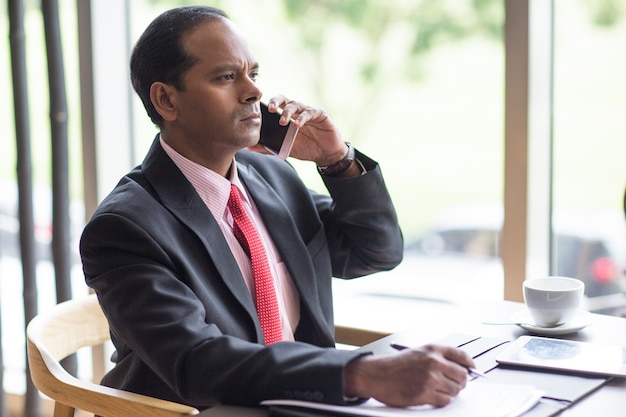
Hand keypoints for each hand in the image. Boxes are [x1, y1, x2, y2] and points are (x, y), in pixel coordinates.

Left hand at [248, 95, 347, 165]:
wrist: (326, 154)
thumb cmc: (306, 148)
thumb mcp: (285, 149)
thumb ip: (268, 148)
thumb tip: (249, 147)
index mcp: (287, 116)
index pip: (275, 105)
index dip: (266, 104)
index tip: (257, 109)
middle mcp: (296, 111)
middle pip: (284, 99)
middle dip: (275, 101)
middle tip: (269, 109)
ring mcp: (308, 111)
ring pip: (295, 104)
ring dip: (287, 112)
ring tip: (282, 121)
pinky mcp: (320, 114)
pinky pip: (309, 113)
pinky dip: (302, 118)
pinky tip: (297, 125)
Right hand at [344, 344, 474, 407]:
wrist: (377, 374)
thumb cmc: (396, 365)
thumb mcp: (418, 353)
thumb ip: (438, 358)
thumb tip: (461, 370)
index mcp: (432, 349)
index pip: (461, 355)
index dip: (470, 364)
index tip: (472, 369)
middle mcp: (433, 362)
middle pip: (462, 376)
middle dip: (460, 382)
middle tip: (454, 385)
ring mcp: (430, 378)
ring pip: (455, 390)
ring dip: (450, 392)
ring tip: (438, 389)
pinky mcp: (424, 393)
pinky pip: (445, 400)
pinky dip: (441, 400)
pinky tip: (432, 396)